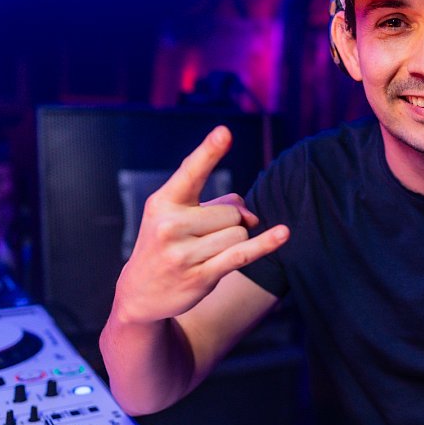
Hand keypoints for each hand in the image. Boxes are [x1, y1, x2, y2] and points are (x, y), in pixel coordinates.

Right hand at [112, 126, 288, 324]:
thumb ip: (219, 205)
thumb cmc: (168, 243)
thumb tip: (253, 217)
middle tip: (203, 239)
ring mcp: (183, 253)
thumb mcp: (180, 216)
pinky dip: (266, 244)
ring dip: (233, 241)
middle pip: (232, 211)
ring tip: (205, 253)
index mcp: (163, 202)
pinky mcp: (200, 276)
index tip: (225, 132)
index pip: (191, 172)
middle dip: (230, 223)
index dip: (210, 152)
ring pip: (239, 232)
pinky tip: (284, 233)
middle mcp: (170, 225)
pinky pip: (242, 254)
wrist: (140, 292)